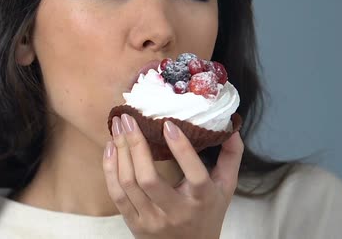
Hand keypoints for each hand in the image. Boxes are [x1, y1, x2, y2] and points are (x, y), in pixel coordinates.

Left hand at [102, 114, 243, 238]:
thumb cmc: (208, 212)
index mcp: (202, 199)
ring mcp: (152, 219)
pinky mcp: (135, 223)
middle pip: (149, 179)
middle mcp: (176, 212)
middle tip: (128, 118)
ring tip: (117, 127)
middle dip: (135, 145)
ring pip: (129, 184)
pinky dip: (110, 169)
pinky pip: (117, 194)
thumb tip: (232, 126)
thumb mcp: (226, 187)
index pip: (194, 174)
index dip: (181, 148)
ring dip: (120, 152)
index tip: (167, 123)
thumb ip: (231, 156)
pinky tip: (110, 148)